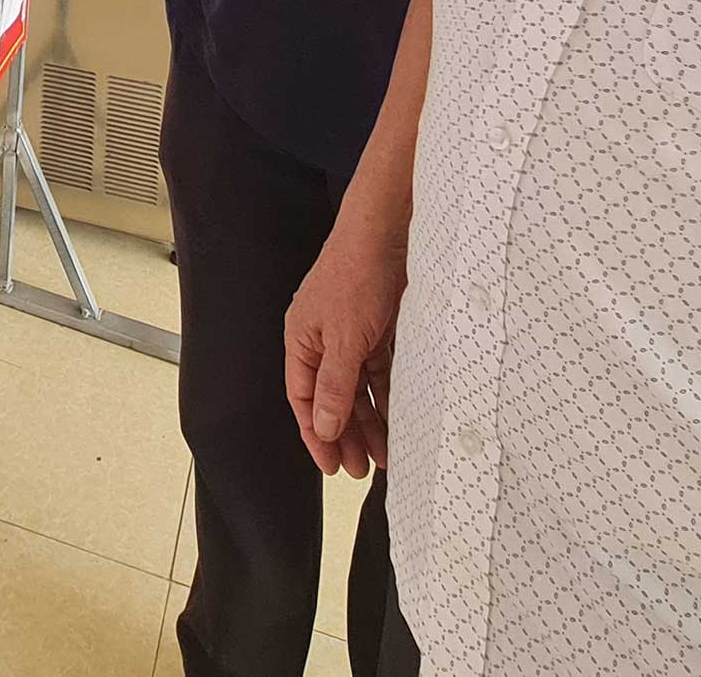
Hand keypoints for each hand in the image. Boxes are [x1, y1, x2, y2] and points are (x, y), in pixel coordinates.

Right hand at [286, 219, 405, 477]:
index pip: (304, 400)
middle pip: (332, 398)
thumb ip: (335, 387)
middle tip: (361, 469)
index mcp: (302, 340)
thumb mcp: (345, 340)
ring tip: (384, 453)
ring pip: (358, 389)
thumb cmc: (356, 273)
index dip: (317, 434)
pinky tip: (397, 417)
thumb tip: (325, 427)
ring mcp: (351, 334)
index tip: (332, 465)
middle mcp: (323, 340)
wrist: (388, 232)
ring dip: (370, 421)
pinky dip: (387, 396)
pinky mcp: (377, 328)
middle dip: (345, 435)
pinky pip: (379, 372)